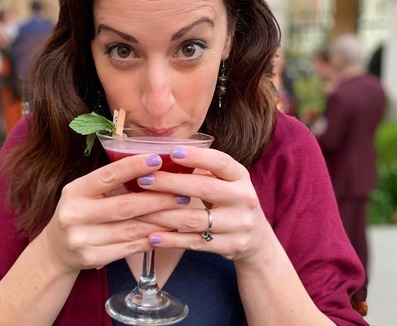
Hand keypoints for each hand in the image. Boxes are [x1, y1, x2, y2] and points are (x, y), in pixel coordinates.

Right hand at [40, 154, 188, 271]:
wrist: (56, 250)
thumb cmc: (80, 212)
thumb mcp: (85, 192)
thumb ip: (112, 182)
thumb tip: (154, 167)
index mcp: (74, 191)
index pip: (107, 176)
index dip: (132, 167)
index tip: (157, 159)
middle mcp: (75, 215)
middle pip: (125, 206)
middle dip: (157, 199)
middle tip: (181, 193)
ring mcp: (83, 239)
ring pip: (131, 229)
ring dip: (160, 220)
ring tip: (180, 212)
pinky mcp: (93, 258)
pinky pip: (129, 248)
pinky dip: (151, 239)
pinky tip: (167, 231)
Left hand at [135, 146, 271, 262]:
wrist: (256, 239)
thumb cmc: (230, 201)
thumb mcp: (227, 182)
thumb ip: (204, 170)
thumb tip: (164, 156)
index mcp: (241, 176)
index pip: (220, 162)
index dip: (197, 156)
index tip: (172, 152)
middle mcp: (244, 198)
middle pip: (204, 188)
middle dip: (170, 183)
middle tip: (143, 180)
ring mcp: (239, 224)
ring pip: (195, 219)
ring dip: (164, 214)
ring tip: (140, 209)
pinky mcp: (231, 245)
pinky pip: (196, 242)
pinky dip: (172, 240)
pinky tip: (152, 237)